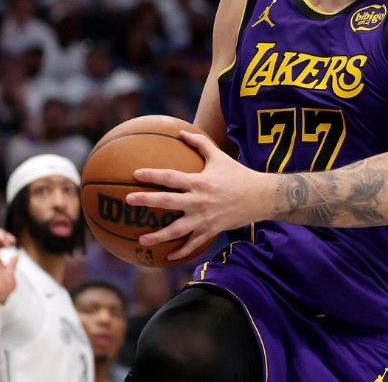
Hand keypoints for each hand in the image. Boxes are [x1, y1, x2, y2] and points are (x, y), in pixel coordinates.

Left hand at [124, 131, 275, 260]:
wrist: (260, 197)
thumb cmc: (238, 174)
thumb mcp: (219, 156)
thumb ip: (200, 143)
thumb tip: (181, 131)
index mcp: (199, 182)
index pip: (170, 178)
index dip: (152, 175)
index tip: (135, 174)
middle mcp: (199, 201)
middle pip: (167, 202)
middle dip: (145, 201)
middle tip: (127, 201)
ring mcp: (204, 218)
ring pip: (177, 230)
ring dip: (158, 236)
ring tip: (141, 240)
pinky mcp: (211, 231)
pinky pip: (193, 244)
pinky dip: (181, 252)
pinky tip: (168, 257)